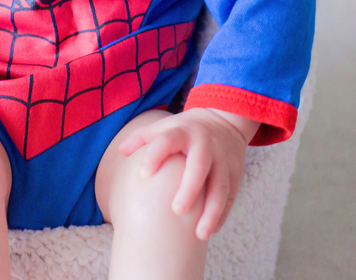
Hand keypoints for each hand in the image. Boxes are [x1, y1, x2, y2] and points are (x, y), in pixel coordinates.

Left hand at [116, 108, 254, 240]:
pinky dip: (221, 215)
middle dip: (190, 189)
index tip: (143, 174)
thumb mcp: (165, 127)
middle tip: (176, 211)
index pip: (168, 140)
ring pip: (221, 187)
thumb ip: (143, 138)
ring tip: (200, 234)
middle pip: (199, 167)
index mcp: (183, 132)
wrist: (224, 120)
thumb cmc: (186, 130)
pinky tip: (209, 230)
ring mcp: (223, 160)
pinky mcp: (235, 174)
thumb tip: (121, 151)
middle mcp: (205, 145)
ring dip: (212, 211)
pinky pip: (230, 197)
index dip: (155, 154)